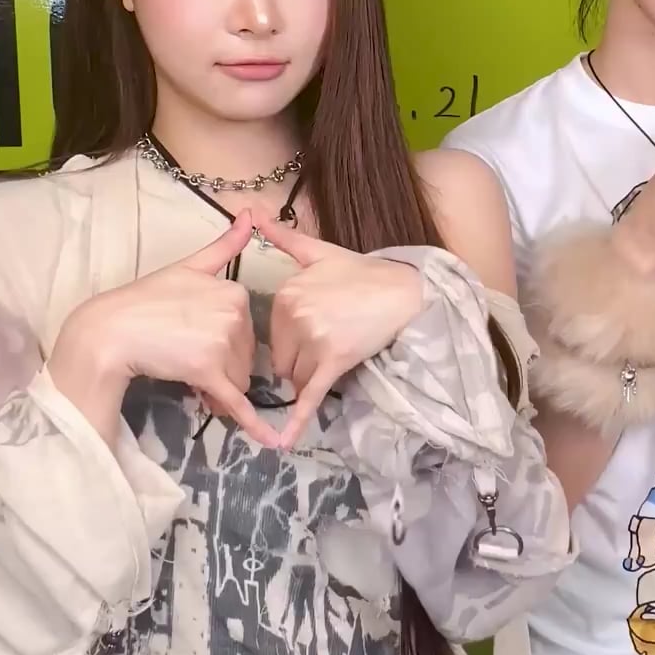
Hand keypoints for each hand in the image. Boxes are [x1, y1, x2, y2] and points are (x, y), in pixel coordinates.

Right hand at [50, 212, 277, 446]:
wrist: (110, 330)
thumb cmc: (145, 300)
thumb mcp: (187, 268)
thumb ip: (223, 247)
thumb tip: (249, 214)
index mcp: (235, 291)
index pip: (247, 331)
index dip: (225, 344)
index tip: (196, 340)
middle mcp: (235, 314)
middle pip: (245, 358)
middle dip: (222, 367)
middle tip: (184, 357)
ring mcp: (223, 342)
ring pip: (238, 381)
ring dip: (218, 387)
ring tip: (184, 372)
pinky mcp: (210, 371)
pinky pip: (237, 402)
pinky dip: (255, 425)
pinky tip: (273, 442)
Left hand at [254, 217, 423, 445]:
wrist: (403, 290)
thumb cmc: (361, 273)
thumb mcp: (318, 253)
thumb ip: (281, 238)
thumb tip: (250, 213)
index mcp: (286, 295)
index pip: (272, 337)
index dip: (291, 342)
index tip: (315, 330)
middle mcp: (295, 318)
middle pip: (282, 361)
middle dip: (300, 361)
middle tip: (331, 341)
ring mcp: (314, 342)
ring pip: (297, 378)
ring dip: (312, 376)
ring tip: (340, 351)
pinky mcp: (333, 363)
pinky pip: (309, 396)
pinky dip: (296, 421)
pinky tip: (283, 441)